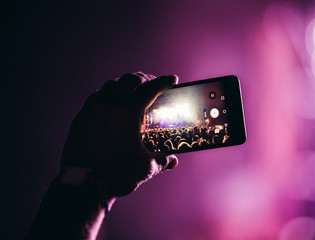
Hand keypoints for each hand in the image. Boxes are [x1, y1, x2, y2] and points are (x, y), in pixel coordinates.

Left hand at [60, 73, 178, 197]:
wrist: (84, 185)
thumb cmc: (117, 175)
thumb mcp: (146, 167)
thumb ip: (163, 160)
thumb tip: (172, 161)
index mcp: (129, 113)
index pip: (151, 90)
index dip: (164, 82)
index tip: (172, 79)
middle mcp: (110, 106)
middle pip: (130, 80)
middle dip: (144, 79)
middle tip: (151, 84)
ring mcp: (92, 110)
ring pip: (110, 86)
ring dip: (124, 84)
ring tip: (131, 91)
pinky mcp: (80, 118)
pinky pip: (95, 97)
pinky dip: (106, 95)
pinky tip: (110, 102)